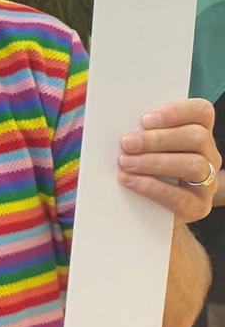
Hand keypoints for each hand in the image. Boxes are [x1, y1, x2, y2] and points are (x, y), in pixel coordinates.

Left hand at [119, 98, 220, 225]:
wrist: (147, 214)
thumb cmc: (141, 172)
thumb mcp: (143, 149)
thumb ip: (140, 133)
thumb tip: (117, 121)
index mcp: (197, 135)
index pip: (202, 112)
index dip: (177, 111)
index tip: (145, 119)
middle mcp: (209, 156)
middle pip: (197, 137)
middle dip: (158, 139)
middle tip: (126, 143)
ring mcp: (207, 183)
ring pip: (194, 165)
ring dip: (156, 162)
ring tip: (126, 162)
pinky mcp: (198, 208)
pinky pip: (180, 197)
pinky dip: (151, 187)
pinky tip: (129, 181)